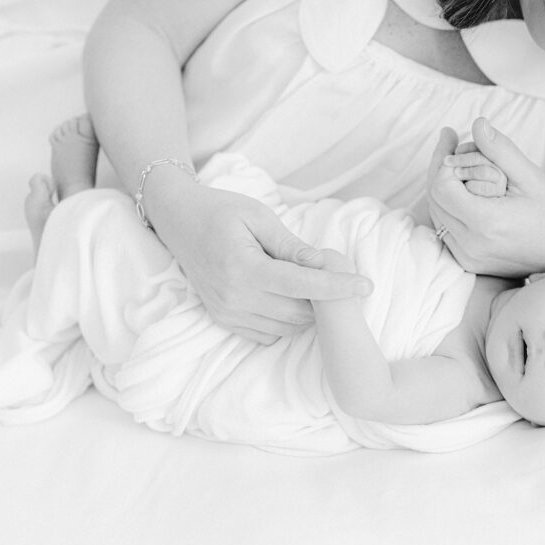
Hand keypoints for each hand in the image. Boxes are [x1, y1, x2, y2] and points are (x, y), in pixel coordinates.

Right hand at [148, 179, 372, 343]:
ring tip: (306, 282)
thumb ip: (292, 246)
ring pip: (287, 327)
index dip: (338, 287)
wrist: (177, 221)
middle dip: (324, 298)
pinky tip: (288, 297)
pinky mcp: (224, 320)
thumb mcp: (259, 216)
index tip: (366, 286)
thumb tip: (324, 265)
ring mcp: (227, 313)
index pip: (303, 285)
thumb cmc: (221, 210)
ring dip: (306, 310)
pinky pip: (268, 334)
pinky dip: (286, 321)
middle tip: (332, 273)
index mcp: (243, 267)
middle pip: (299, 312)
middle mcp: (234, 297)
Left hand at [427, 117, 544, 275]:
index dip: (443, 159)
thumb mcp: (532, 176)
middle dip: (441, 167)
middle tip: (451, 141)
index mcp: (486, 223)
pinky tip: (463, 187)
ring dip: (443, 186)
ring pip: (436, 214)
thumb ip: (501, 150)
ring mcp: (468, 257)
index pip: (442, 186)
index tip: (453, 137)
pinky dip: (449, 206)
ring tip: (459, 162)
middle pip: (434, 199)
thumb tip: (477, 124)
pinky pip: (445, 230)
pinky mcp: (469, 262)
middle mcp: (471, 245)